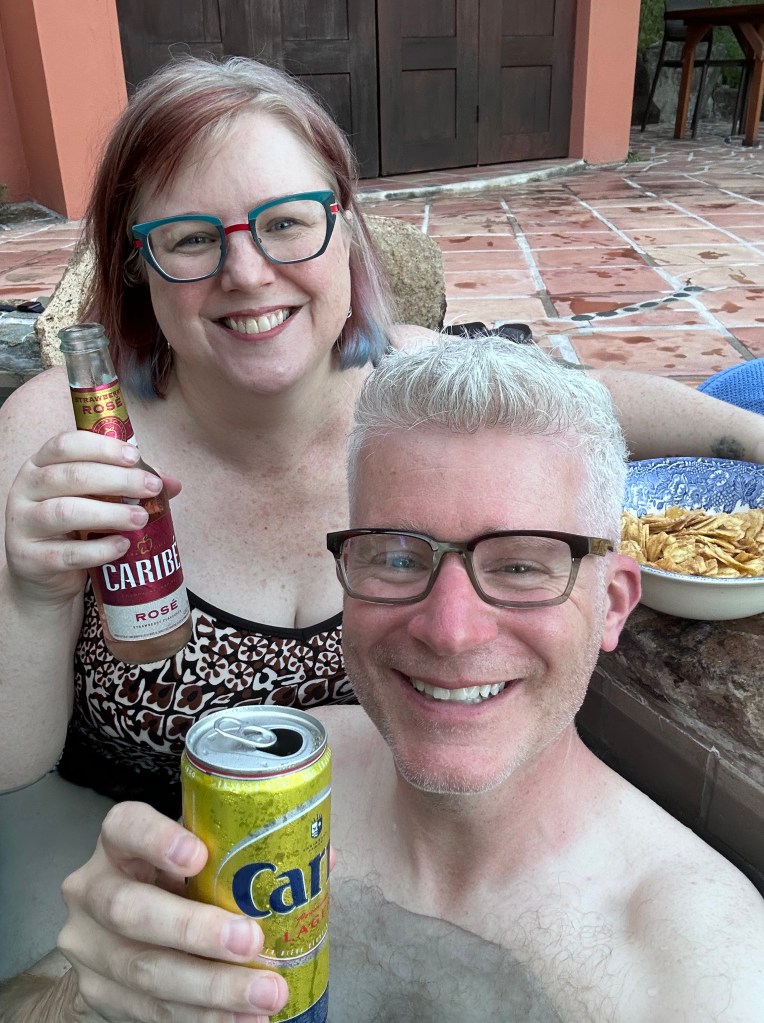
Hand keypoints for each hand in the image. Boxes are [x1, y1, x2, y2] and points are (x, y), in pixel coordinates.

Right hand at [4, 431, 181, 605]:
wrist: (42, 575)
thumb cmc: (72, 527)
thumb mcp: (94, 499)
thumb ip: (128, 486)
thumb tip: (172, 483)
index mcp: (40, 465)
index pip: (66, 444)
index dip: (102, 448)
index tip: (135, 457)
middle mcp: (26, 489)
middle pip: (71, 476)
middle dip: (117, 480)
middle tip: (151, 487)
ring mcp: (23, 524)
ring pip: (66, 512)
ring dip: (109, 513)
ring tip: (141, 518)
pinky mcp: (29, 559)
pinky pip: (66, 553)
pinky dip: (99, 550)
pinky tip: (122, 546)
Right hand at [59, 802, 287, 1021]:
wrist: (119, 932)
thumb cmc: (174, 882)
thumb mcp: (198, 855)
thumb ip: (249, 851)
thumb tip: (324, 858)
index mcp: (119, 843)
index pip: (125, 826)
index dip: (157, 840)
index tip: (200, 855)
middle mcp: (93, 890)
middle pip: (132, 910)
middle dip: (196, 930)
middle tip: (250, 941)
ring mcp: (89, 947)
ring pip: (143, 970)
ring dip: (210, 989)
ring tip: (264, 993)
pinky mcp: (96, 994)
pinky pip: (149, 1011)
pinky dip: (200, 1019)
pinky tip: (240, 1021)